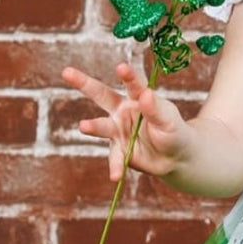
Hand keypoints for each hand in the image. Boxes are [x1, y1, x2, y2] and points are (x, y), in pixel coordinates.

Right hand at [62, 61, 188, 181]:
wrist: (175, 158)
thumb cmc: (173, 131)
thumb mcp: (169, 120)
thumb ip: (156, 109)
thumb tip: (146, 94)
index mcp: (138, 98)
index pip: (133, 85)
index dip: (128, 76)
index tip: (122, 67)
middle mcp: (123, 111)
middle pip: (101, 95)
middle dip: (84, 83)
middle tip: (66, 72)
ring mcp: (118, 131)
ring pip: (102, 127)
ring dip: (93, 126)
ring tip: (83, 126)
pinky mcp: (119, 150)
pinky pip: (115, 158)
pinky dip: (115, 167)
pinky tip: (115, 176)